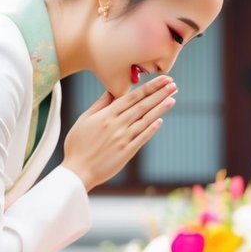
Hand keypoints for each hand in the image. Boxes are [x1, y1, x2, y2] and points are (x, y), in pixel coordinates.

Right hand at [62, 76, 175, 190]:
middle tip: (173, 85)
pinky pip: (142, 138)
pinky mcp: (127, 152)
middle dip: (159, 94)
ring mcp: (123, 139)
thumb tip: (110, 91)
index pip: (132, 97)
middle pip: (142, 106)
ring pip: (145, 120)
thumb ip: (99, 105)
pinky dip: (152, 128)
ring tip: (172, 98)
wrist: (77, 171)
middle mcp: (117, 125)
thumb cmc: (77, 145)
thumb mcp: (84, 120)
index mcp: (106, 115)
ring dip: (160, 109)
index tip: (162, 80)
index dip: (149, 87)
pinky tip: (161, 120)